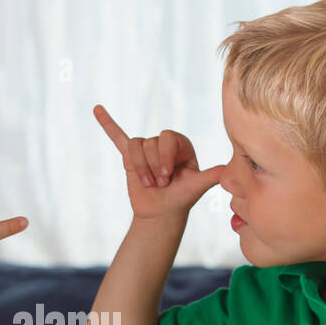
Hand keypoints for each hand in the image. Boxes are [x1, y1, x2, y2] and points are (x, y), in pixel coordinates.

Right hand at [94, 104, 223, 220]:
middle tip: (159, 184)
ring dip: (140, 168)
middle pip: (150, 143)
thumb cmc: (181, 200)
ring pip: (135, 146)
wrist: (161, 214)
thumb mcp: (197, 187)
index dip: (164, 157)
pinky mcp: (130, 157)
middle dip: (152, 166)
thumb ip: (211, 176)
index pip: (167, 137)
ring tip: (148, 183)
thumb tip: (228, 171)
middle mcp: (164, 143)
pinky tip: (97, 110)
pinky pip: (117, 137)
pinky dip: (107, 124)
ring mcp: (146, 150)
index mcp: (181, 145)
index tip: (167, 177)